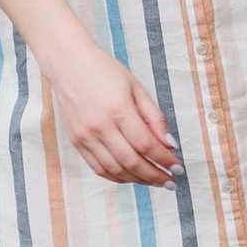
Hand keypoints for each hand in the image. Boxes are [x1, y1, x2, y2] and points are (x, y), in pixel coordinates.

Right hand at [41, 39, 181, 186]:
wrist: (68, 63)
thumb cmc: (104, 71)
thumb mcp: (136, 87)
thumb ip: (154, 117)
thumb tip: (169, 145)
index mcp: (118, 109)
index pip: (146, 145)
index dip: (164, 160)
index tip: (177, 168)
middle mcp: (100, 126)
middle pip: (132, 162)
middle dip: (155, 176)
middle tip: (171, 182)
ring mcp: (85, 136)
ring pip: (116, 170)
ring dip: (138, 180)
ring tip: (154, 181)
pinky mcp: (76, 141)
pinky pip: (99, 168)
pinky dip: (118, 177)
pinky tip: (132, 177)